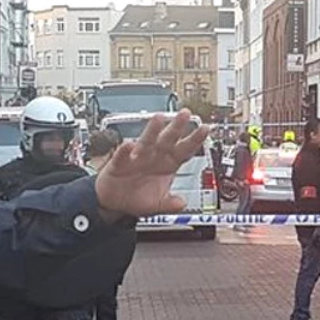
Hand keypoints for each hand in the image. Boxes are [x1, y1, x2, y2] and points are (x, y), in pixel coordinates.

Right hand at [94, 111, 210, 218]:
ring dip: (153, 130)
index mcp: (168, 164)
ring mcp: (137, 158)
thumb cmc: (138, 198)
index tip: (205, 129)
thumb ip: (170, 204)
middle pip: (168, 140)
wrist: (114, 201)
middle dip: (177, 127)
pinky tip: (129, 145)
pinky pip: (123, 155)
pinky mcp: (119, 162)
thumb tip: (182, 204)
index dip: (195, 140)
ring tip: (158, 119)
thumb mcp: (158, 205)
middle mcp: (154, 157)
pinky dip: (125, 150)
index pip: (184, 150)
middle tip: (185, 114)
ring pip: (147, 141)